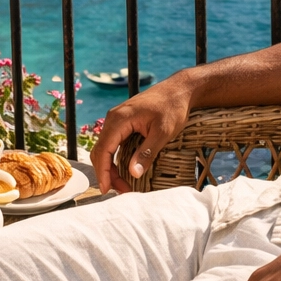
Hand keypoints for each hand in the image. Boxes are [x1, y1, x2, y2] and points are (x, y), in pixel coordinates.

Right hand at [90, 76, 192, 192]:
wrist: (179, 89)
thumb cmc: (173, 107)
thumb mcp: (162, 133)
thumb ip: (147, 152)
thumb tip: (133, 173)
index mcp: (119, 119)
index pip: (103, 150)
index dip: (103, 172)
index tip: (107, 190)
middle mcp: (113, 118)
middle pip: (100, 150)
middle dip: (107, 173)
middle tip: (122, 190)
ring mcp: (117, 119)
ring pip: (105, 147)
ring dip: (111, 167)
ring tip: (124, 184)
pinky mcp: (123, 122)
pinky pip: (113, 142)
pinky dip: (115, 158)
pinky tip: (125, 169)